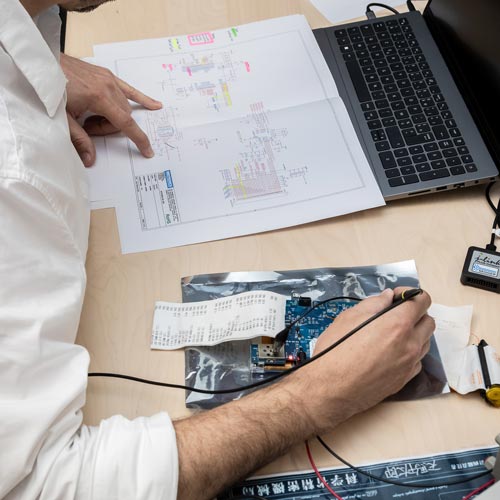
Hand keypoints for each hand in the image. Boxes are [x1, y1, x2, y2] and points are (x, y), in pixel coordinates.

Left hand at [60, 54, 161, 166]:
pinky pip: (128, 89)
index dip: (138, 139)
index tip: (147, 150)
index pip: (125, 123)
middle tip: (89, 128)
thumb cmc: (50, 87)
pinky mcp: (104, 75)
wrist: (41, 63)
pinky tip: (154, 104)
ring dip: (113, 116)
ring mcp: (107, 79)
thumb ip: (79, 139)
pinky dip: (140, 97)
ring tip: (91, 116)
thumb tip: (90, 159)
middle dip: (110, 127)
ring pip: (123, 105)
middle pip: (123, 116)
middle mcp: (107, 86)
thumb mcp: (62, 118)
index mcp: (99, 97)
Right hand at [296, 287, 433, 433]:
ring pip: (426, 342)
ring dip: (414, 333)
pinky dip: (409, 352)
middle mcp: (409, 344)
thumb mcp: (348, 318)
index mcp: (397, 324)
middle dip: (415, 314)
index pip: (423, 301)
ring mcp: (409, 364)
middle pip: (429, 321)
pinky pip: (417, 361)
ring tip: (391, 334)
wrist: (330, 389)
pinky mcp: (405, 380)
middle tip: (395, 314)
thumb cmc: (334, 352)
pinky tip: (390, 352)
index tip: (397, 297)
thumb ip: (373, 304)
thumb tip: (387, 297)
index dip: (411, 294)